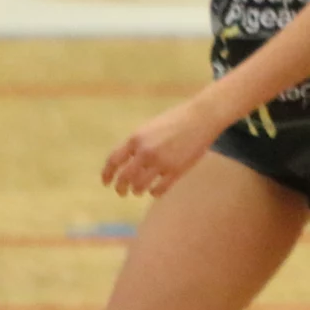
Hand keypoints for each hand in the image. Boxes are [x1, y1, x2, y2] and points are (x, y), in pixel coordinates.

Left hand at [103, 96, 229, 198]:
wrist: (202, 117)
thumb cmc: (176, 120)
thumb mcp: (150, 127)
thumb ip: (136, 143)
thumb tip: (124, 162)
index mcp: (136, 138)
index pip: (114, 161)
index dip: (107, 174)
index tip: (106, 182)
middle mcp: (146, 151)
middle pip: (124, 177)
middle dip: (120, 188)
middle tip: (122, 192)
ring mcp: (161, 162)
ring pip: (140, 186)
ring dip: (137, 190)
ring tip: (139, 191)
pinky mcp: (176, 170)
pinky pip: (159, 189)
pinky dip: (154, 192)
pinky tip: (155, 190)